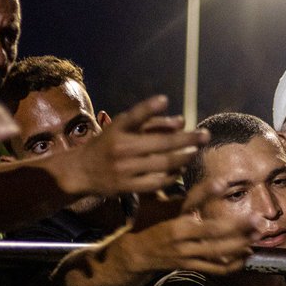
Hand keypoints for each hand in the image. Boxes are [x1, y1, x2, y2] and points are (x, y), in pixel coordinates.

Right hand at [67, 96, 205, 195]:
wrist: (81, 172)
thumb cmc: (108, 145)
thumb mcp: (122, 128)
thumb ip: (151, 122)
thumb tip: (181, 121)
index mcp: (117, 129)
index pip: (134, 116)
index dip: (148, 107)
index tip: (164, 99)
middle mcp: (120, 148)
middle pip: (160, 143)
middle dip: (187, 139)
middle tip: (205, 135)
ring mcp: (124, 169)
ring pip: (162, 163)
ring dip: (184, 157)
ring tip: (196, 151)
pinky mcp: (127, 186)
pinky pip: (156, 182)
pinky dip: (172, 175)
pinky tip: (182, 169)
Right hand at [121, 189, 253, 275]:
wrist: (138, 254)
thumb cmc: (153, 226)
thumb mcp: (163, 207)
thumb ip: (186, 197)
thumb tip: (209, 180)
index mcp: (174, 220)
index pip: (192, 202)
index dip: (208, 192)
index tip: (225, 182)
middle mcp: (181, 238)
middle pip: (213, 231)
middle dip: (238, 225)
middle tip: (258, 219)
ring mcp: (187, 254)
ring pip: (217, 251)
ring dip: (240, 244)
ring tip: (257, 236)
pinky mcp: (191, 266)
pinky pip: (215, 268)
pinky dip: (232, 265)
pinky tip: (246, 256)